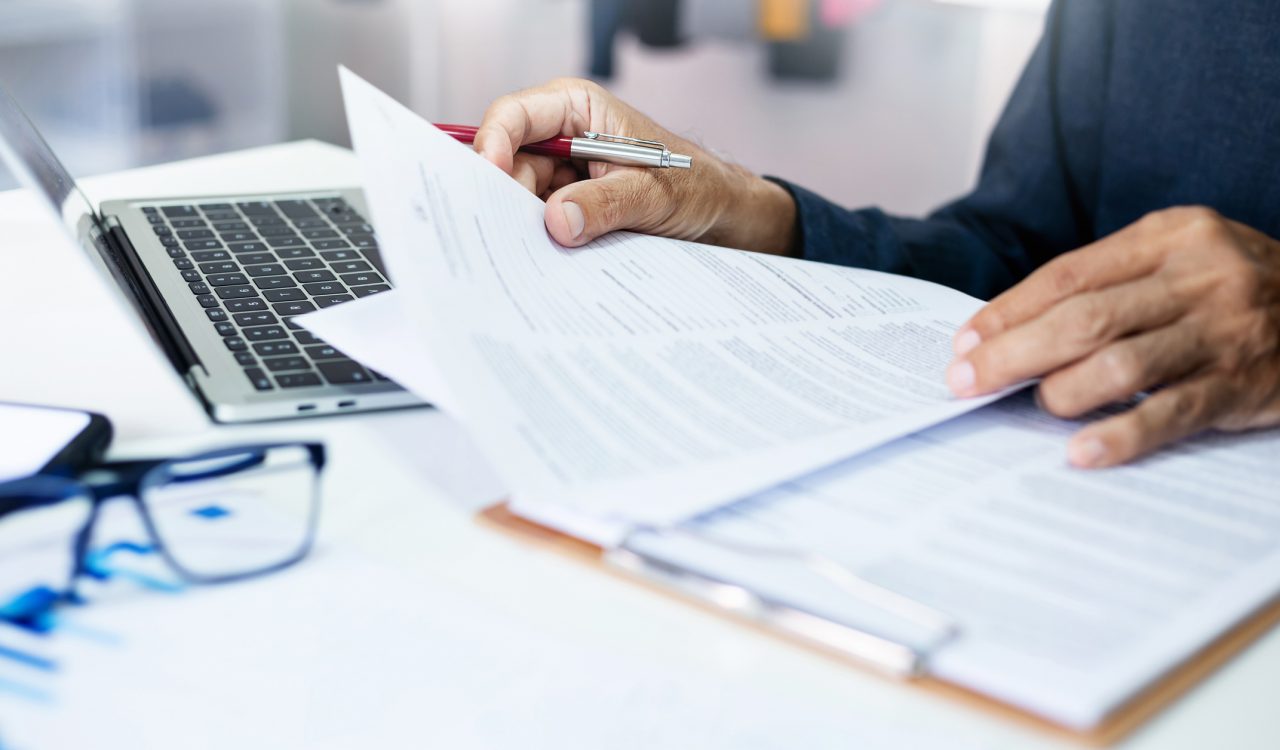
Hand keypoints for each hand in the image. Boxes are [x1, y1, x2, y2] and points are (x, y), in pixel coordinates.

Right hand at [474, 78, 796, 253]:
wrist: (723, 218)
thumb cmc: (697, 188)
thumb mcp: (654, 195)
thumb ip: (604, 204)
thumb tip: (557, 221)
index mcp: (577, 110)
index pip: (514, 117)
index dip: (493, 146)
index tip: (492, 181)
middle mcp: (562, 139)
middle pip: (509, 165)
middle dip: (508, 199)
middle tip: (507, 237)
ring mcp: (563, 177)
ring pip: (521, 200)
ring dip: (526, 228)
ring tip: (532, 255)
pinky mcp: (569, 209)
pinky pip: (541, 225)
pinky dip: (542, 243)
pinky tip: (547, 262)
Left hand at [945, 206, 1279, 466]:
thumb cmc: (1237, 290)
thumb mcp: (1182, 259)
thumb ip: (1111, 284)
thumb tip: (1012, 330)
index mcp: (1170, 236)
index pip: (1069, 274)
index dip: (1009, 310)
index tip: (964, 341)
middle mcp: (1198, 276)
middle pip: (1084, 317)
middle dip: (1013, 352)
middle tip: (965, 380)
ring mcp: (1224, 330)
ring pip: (1122, 362)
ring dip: (1062, 390)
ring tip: (1032, 406)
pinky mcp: (1243, 384)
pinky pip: (1171, 412)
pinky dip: (1121, 434)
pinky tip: (1082, 453)